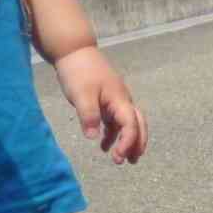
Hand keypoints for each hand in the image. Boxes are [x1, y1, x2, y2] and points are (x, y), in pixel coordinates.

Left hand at [56, 46, 148, 163]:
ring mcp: (115, 99)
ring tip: (119, 158)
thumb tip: (94, 138)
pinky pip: (115, 120)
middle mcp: (122, 100)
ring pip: (127, 123)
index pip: (131, 124)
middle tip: (131, 161)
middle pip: (138, 124)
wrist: (74, 50)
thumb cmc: (79, 71)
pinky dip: (112, 133)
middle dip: (137, 143)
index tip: (119, 157)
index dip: (128, 142)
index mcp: (119, 99)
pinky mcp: (106, 99)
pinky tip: (102, 144)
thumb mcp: (81, 95)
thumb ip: (89, 116)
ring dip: (126, 140)